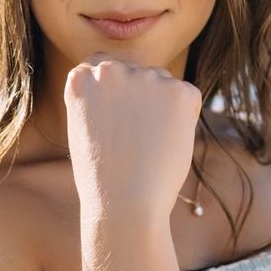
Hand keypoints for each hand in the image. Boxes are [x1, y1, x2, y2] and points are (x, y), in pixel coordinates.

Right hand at [63, 52, 201, 223]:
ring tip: (149, 147)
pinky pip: (188, 98)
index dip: (113, 92)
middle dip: (141, 98)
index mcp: (81, 78)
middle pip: (136, 73)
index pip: (101, 65)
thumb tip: (133, 90)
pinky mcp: (179, 91)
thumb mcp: (86, 130)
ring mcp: (146, 77)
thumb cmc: (104, 178)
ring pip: (163, 84)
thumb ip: (102, 101)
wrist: (126, 204)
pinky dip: (185, 120)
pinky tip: (167, 144)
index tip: (116, 118)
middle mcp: (111, 70)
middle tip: (135, 140)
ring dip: (162, 108)